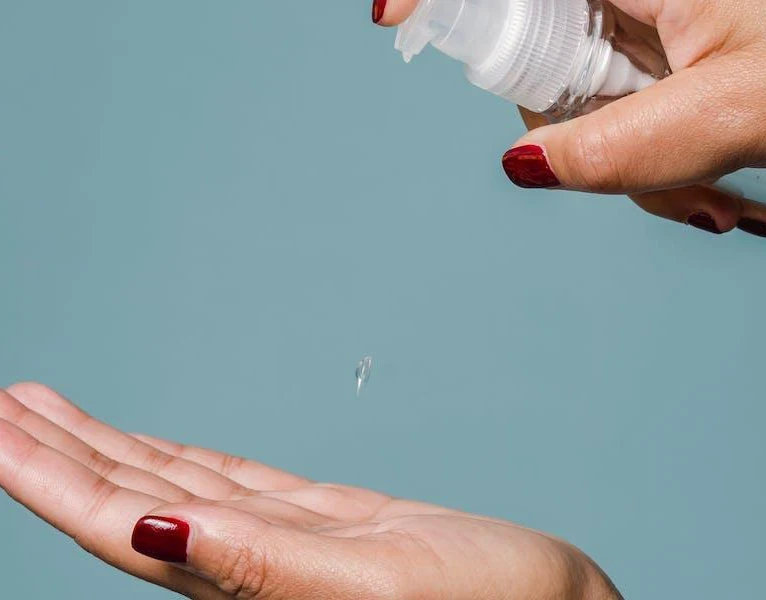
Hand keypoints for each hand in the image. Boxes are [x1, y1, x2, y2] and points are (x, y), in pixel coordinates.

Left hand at [0, 383, 618, 599]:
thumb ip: (260, 566)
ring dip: (108, 447)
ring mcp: (287, 545)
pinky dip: (184, 459)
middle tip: (5, 401)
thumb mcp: (375, 587)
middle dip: (59, 452)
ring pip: (175, 485)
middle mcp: (252, 569)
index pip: (123, 524)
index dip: (50, 477)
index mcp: (250, 586)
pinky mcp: (327, 528)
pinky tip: (155, 452)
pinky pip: (234, 483)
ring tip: (48, 409)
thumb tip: (157, 528)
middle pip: (130, 500)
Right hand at [373, 0, 765, 237]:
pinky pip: (620, 101)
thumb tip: (523, 166)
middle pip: (539, 55)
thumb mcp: (740, 113)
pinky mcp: (667, 40)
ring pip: (583, 92)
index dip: (443, 0)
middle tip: (675, 192)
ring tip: (717, 197)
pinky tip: (712, 184)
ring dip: (628, 164)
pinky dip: (648, 155)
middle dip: (579, 139)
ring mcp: (650, 14)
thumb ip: (623, 147)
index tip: (391, 20)